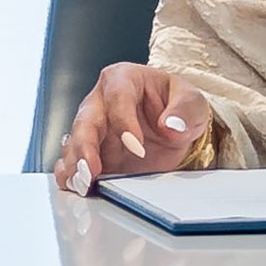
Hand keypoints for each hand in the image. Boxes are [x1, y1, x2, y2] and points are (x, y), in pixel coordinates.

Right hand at [51, 62, 213, 190]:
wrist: (175, 127)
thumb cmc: (178, 106)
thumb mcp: (193, 102)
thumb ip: (184, 111)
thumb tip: (171, 126)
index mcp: (124, 79)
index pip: (117, 96)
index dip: (124, 122)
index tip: (137, 147)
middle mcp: (101, 102)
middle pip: (86, 120)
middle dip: (85, 147)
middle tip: (92, 171)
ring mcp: (93, 128)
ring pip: (75, 143)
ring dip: (76, 165)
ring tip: (83, 184)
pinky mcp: (91, 152)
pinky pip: (72, 162)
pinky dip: (71, 175)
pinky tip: (77, 186)